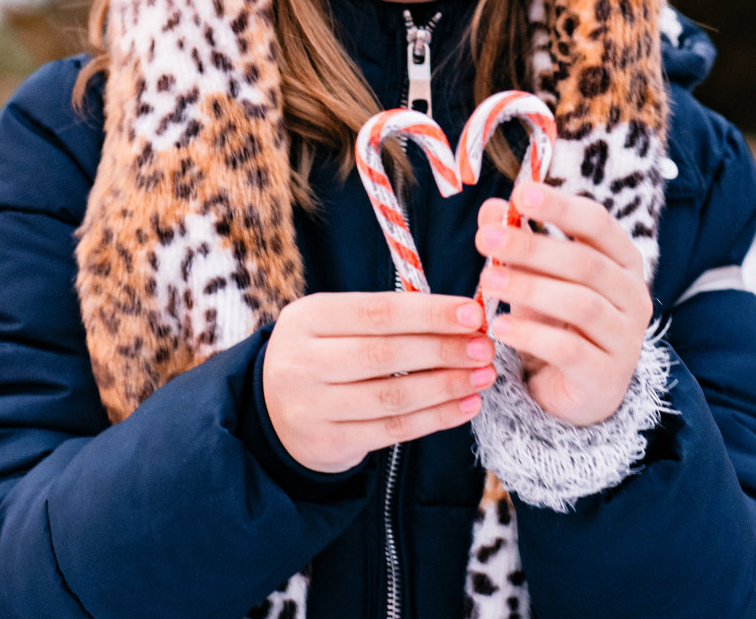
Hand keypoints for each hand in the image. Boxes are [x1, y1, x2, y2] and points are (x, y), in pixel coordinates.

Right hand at [262, 291, 494, 472]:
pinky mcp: (329, 443)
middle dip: (443, 350)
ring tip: (482, 376)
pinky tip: (464, 406)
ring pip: (393, 397)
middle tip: (485, 347)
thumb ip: (386, 316)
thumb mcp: (335, 321)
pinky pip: (392, 430)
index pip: (378, 312)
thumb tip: (459, 316)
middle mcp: (304, 362)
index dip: (429, 313)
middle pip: (385, 355)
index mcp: (309, 317)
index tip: (472, 314)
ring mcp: (313, 407)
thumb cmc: (322, 353)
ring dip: (446, 386)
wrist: (271, 410)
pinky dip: (435, 418)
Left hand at [475, 183, 653, 425]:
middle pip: (585, 262)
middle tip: (486, 239)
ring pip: (580, 304)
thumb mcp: (537, 276)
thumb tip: (491, 209)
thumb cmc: (558, 321)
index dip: (560, 206)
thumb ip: (518, 240)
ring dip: (529, 289)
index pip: (597, 222)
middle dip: (532, 247)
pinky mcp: (607, 376)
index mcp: (623, 259)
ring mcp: (625, 338)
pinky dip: (532, 336)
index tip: (521, 194)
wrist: (576, 390)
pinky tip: (500, 328)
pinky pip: (570, 350)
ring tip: (489, 281)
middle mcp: (633, 295)